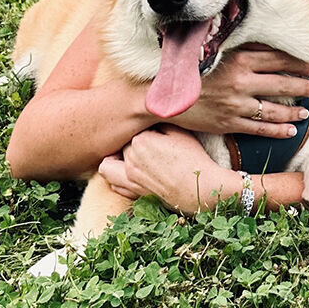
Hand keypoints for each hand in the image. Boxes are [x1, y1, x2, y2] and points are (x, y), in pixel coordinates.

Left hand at [98, 125, 239, 213]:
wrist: (200, 188)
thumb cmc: (193, 159)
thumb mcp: (181, 132)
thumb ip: (162, 121)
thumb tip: (152, 114)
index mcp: (141, 140)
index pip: (134, 129)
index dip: (147, 130)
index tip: (158, 132)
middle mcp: (130, 159)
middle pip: (123, 145)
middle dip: (133, 143)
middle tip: (151, 145)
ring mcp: (130, 178)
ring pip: (107, 166)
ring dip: (113, 160)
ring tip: (126, 157)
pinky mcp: (133, 193)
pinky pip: (113, 184)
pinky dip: (116, 177)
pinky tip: (130, 173)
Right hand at [165, 46, 308, 138]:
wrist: (162, 96)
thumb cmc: (190, 69)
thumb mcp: (217, 52)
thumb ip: (241, 48)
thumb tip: (267, 44)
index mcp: (239, 59)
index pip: (278, 60)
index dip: (299, 64)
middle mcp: (241, 81)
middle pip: (282, 84)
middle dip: (305, 87)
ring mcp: (236, 105)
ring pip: (275, 109)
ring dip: (294, 111)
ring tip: (307, 111)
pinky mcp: (229, 123)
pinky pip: (260, 128)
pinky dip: (279, 130)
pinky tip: (292, 130)